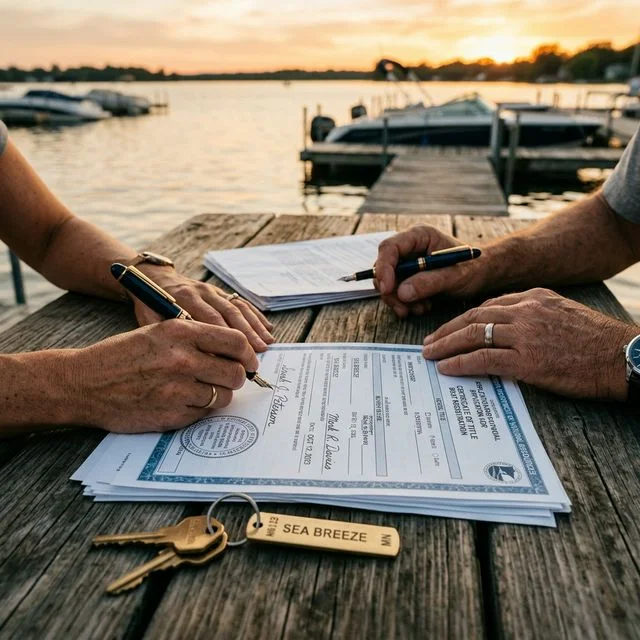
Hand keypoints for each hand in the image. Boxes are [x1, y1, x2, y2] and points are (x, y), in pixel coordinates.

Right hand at [70, 320, 259, 431]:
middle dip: (236, 377)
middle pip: (235, 372)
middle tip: (227, 378)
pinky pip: (204, 413)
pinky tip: (182, 401)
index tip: (250, 361)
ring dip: (218, 394)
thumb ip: (195, 338)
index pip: (235, 341)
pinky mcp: (172, 414)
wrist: (84, 383)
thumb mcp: (158, 332)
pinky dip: (199, 409)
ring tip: (201, 390)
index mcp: (181, 332)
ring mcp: (178, 389)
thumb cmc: (122, 355)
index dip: (248, 353)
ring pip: (223, 396)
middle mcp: (182, 359)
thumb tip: (233, 351)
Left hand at [131, 266, 273, 351]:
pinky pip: (241, 302)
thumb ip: (170, 335)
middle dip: (245, 336)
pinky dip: (255, 315)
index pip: (210, 321)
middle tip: (256, 356)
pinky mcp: (219, 290)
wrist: (150, 277)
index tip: (234, 361)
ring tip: (266, 344)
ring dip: (254, 327)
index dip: (224, 340)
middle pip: (229, 314)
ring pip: (238, 308)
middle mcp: (201, 292)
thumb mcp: (150, 320)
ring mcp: (212, 290)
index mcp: (183, 299)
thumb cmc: (149, 306)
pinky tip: (267, 328)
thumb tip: (194, 357)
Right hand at [375, 225, 486, 316]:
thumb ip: (429, 282)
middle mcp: (409, 248)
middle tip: (404, 309)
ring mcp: (406, 263)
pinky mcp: (407, 277)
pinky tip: (423, 306)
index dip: (384, 268)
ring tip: (421, 308)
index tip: (387, 290)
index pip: (389, 248)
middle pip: (384, 268)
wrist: (480, 276)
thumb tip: (402, 292)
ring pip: (387, 283)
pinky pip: (396, 292)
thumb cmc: (472, 269)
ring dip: (399, 300)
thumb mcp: (454, 276)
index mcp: (419, 236)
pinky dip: (405, 303)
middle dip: (391, 291)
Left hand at [422, 288, 636, 399]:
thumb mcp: (562, 312)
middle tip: (428, 341)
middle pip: (474, 316)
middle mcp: (525, 311)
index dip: (463, 318)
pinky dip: (460, 363)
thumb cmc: (595, 340)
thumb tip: (506, 326)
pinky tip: (446, 368)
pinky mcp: (527, 361)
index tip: (450, 328)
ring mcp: (524, 335)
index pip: (488, 305)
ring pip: (473, 335)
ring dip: (446, 345)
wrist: (621, 357)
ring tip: (430, 354)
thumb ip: (533, 313)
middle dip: (446, 329)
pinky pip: (482, 359)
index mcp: (533, 297)